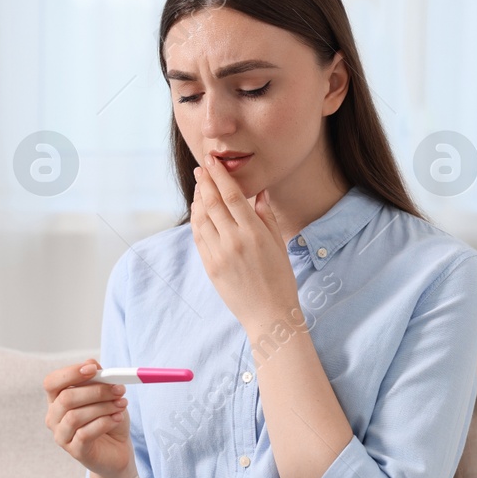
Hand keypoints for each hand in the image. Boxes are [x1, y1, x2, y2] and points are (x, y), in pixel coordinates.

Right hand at [43, 357, 131, 477]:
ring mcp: (62, 436)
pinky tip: (117, 418)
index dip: (70, 373)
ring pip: (75, 416)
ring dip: (103, 407)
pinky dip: (104, 422)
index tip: (93, 369)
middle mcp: (54, 417)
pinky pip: (85, 433)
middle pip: (66, 398)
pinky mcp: (75, 451)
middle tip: (119, 389)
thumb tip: (91, 363)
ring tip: (121, 405)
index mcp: (57, 399)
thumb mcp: (106, 395)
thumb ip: (98, 378)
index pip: (52, 382)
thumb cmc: (108, 418)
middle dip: (96, 391)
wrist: (118, 449)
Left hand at [190, 154, 300, 328]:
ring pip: (202, 219)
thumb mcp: (279, 245)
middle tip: (201, 167)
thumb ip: (266, 217)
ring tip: (200, 186)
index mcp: (254, 234)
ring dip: (199, 199)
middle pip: (213, 203)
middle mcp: (234, 242)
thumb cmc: (280, 279)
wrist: (269, 315)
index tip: (213, 162)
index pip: (232, 197)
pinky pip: (199, 237)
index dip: (220, 177)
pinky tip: (198, 209)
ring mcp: (219, 255)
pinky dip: (196, 219)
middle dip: (205, 182)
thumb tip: (259, 192)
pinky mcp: (210, 267)